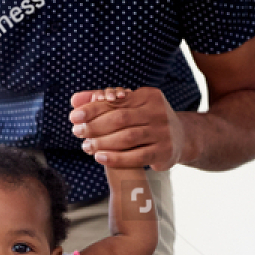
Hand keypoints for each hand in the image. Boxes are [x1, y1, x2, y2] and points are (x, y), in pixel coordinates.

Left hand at [69, 86, 186, 170]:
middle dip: (95, 126)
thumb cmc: (147, 120)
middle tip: (76, 132)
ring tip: (85, 146)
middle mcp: (158, 112)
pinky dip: (116, 158)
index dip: (93, 108)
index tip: (74, 116)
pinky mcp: (164, 152)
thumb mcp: (131, 106)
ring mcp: (163, 133)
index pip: (116, 101)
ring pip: (127, 137)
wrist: (181, 138)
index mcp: (148, 95)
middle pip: (120, 118)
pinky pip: (136, 157)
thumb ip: (104, 101)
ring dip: (103, 143)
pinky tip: (99, 158)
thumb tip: (74, 100)